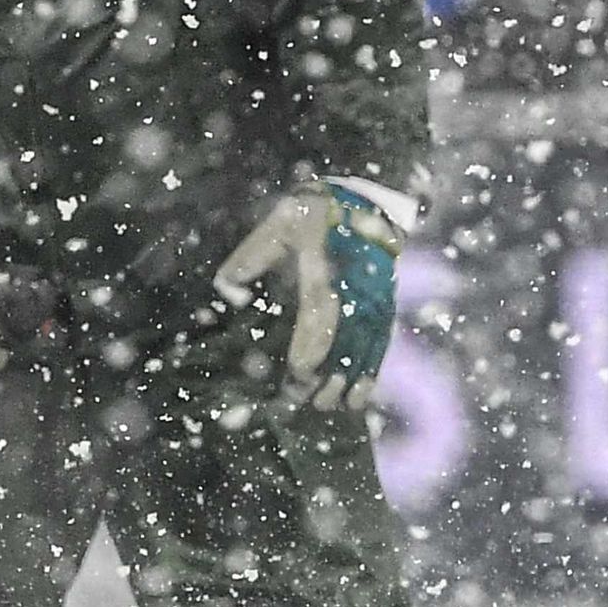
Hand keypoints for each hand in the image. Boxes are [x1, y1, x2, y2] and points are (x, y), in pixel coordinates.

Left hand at [213, 177, 402, 410]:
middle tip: (312, 401)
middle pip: (345, 337)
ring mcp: (372, 296)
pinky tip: (364, 394)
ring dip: (355, 377)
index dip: (311, 347)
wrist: (361, 200)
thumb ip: (248, 259)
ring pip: (367, 344)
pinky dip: (373, 368)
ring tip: (341, 406)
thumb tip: (223, 288)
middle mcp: (353, 287)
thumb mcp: (274, 228)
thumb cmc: (309, 216)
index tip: (298, 375)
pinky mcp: (384, 302)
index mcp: (324, 269)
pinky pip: (381, 340)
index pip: (319, 315)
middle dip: (330, 373)